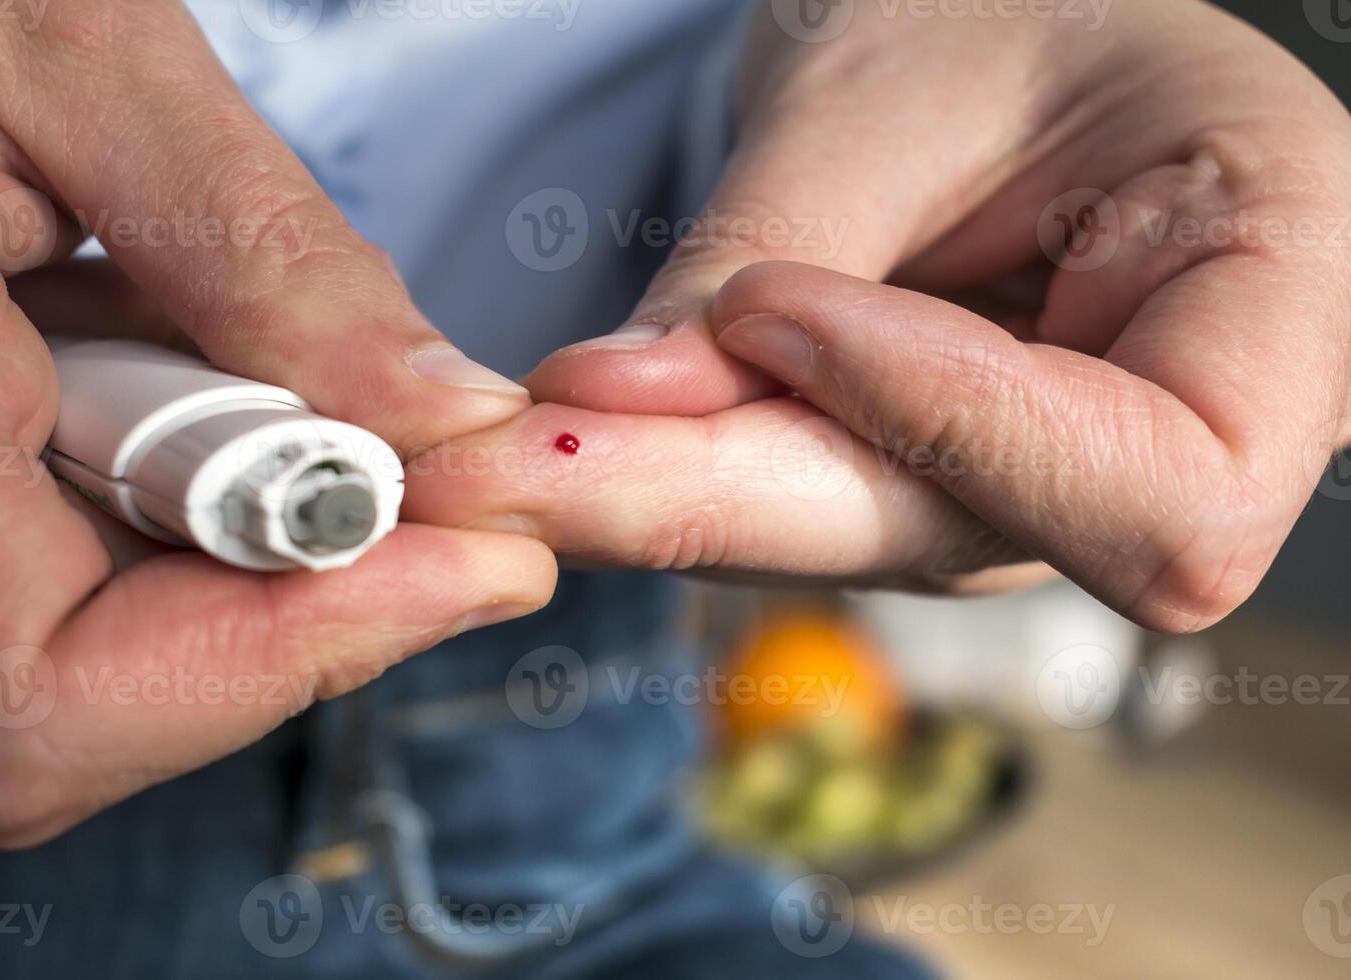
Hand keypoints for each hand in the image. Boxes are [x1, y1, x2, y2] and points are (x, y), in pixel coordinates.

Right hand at [0, 1, 553, 846]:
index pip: (39, 701)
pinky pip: (77, 538)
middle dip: (306, 583)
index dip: (276, 663)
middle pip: (107, 685)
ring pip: (108, 621)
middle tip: (436, 455)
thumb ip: (262, 251)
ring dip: (258, 512)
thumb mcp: (67, 48)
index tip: (467, 562)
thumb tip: (449, 420)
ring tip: (288, 356)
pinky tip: (197, 341)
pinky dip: (195, 465)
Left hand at [409, 0, 1350, 630]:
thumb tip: (608, 408)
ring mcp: (1037, 479)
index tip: (770, 307)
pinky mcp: (920, 487)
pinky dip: (664, 480)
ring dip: (662, 502)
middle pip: (965, 537)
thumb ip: (770, 249)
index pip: (1159, 487)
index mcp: (1282, 291)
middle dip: (725, 498)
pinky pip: (792, 509)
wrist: (980, 29)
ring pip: (850, 540)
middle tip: (508, 467)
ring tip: (495, 456)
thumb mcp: (891, 84)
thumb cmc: (993, 9)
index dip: (955, 425)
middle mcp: (1171, 431)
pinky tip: (545, 452)